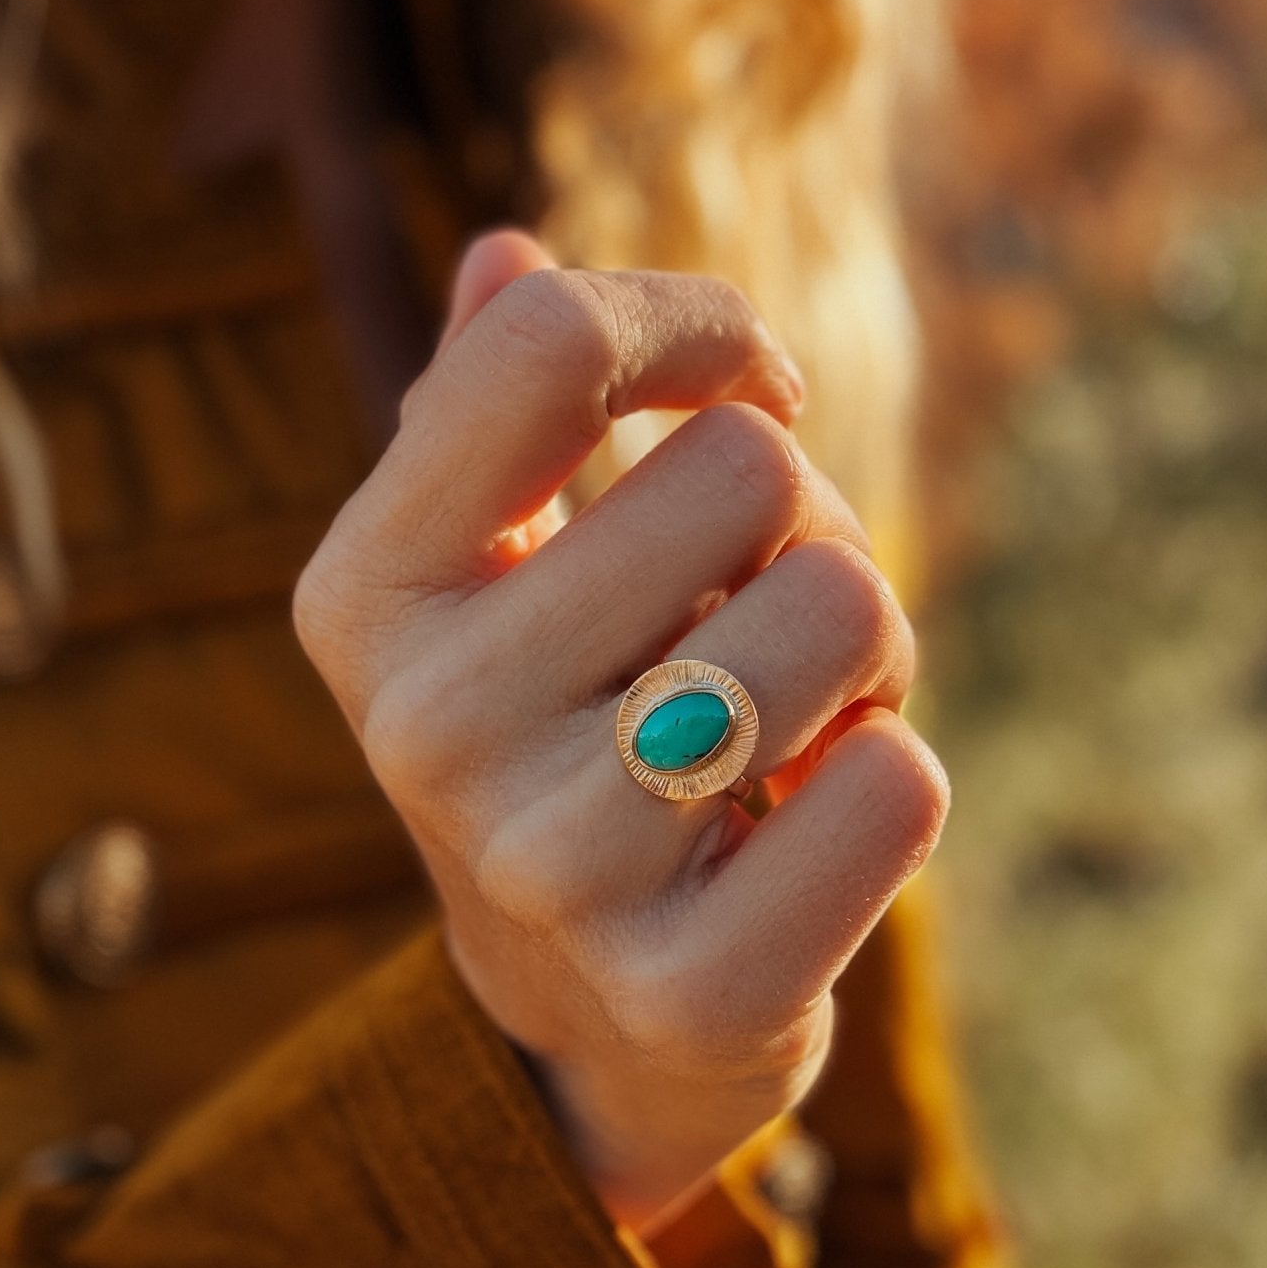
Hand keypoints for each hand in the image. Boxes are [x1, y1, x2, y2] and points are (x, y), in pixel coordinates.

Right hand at [295, 231, 947, 1231]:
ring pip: (845, 607)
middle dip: (803, 526)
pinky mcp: (690, 991)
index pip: (545, 340)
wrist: (582, 1016)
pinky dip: (891, 780)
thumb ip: (492, 409)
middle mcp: (427, 727)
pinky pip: (903, 781)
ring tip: (787, 727)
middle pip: (749, 468)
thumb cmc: (563, 736)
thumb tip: (504, 251)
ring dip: (864, 654)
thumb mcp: (495, 575)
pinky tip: (805, 832)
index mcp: (363, 592)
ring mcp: (549, 870)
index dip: (699, 327)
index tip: (753, 389)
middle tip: (757, 627)